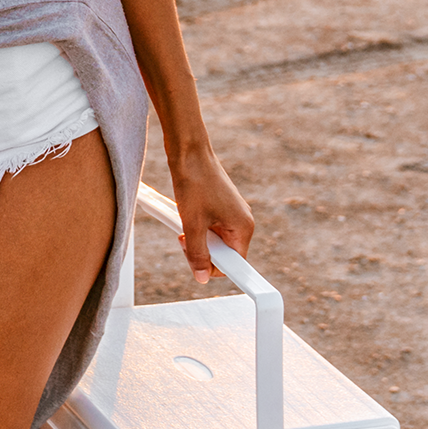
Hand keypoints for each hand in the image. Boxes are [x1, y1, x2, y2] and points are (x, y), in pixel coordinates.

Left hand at [170, 146, 253, 284]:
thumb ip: (197, 254)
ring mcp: (231, 213)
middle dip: (202, 251)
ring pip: (214, 240)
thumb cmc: (194, 183)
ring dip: (197, 239)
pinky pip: (210, 227)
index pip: (234, 265)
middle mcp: (241, 221)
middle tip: (185, 239)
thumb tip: (202, 277)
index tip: (197, 266)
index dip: (214, 268)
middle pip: (223, 253)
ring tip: (184, 224)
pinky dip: (196, 226)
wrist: (188, 151)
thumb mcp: (192, 224)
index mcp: (243, 228)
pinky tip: (185, 215)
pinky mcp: (220, 205)